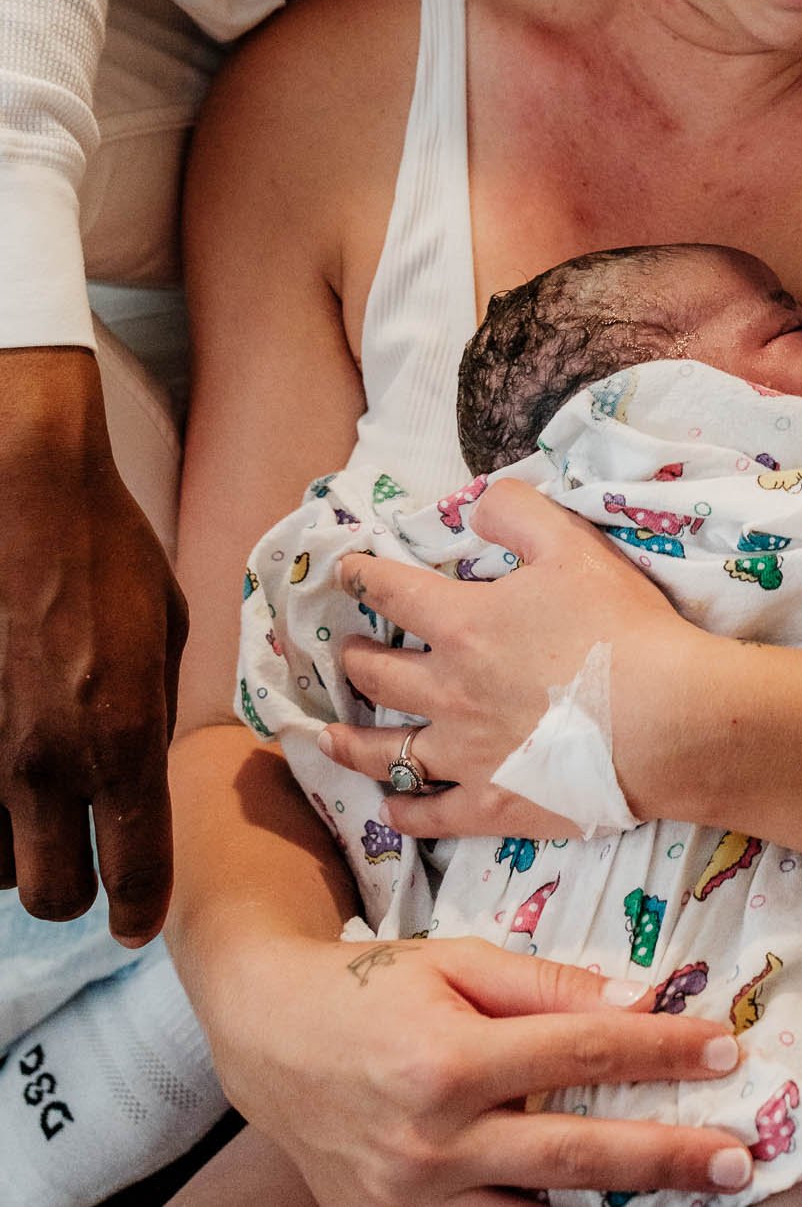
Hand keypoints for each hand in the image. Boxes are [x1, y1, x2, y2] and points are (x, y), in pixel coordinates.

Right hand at [0, 346, 187, 941]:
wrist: (30, 499)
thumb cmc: (110, 552)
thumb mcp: (166, 633)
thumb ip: (154, 715)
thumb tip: (146, 767)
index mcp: (121, 737)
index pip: (134, 871)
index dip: (140, 911)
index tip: (139, 922)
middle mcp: (48, 761)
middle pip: (53, 896)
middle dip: (78, 892)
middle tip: (92, 863)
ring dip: (22, 849)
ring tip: (43, 805)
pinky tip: (7, 776)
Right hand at [211, 930, 751, 1206]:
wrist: (268, 1038)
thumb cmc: (371, 987)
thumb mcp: (457, 961)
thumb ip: (546, 987)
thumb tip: (637, 1002)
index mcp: (448, 1059)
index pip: (577, 1054)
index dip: (658, 1051)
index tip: (721, 1048)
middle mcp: (432, 1142)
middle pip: (573, 1158)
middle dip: (665, 1160)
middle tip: (736, 1160)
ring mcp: (413, 1200)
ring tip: (687, 1192)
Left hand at [324, 478, 698, 839]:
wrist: (662, 719)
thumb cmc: (618, 626)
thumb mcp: (571, 544)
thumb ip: (516, 511)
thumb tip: (476, 503)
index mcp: (463, 625)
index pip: (394, 593)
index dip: (364, 576)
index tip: (345, 572)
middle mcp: (448, 691)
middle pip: (378, 675)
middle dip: (354, 658)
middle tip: (345, 652)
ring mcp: (464, 755)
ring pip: (387, 752)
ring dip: (351, 741)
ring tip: (329, 736)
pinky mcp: (491, 805)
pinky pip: (431, 815)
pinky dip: (404, 812)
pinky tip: (391, 808)